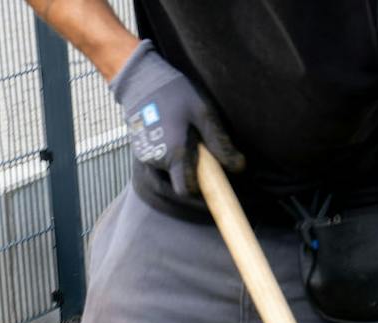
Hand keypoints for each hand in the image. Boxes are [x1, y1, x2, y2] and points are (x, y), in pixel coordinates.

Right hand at [111, 40, 242, 200]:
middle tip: (202, 152)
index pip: (186, 190)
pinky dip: (169, 153)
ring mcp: (145, 153)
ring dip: (181, 162)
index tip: (212, 185)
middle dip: (193, 173)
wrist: (139, 75)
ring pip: (169, 170)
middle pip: (180, 180)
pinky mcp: (140, 147)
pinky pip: (159, 159)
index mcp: (174, 153)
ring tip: (187, 138)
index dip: (200, 192)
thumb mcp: (203, 112)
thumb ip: (219, 142)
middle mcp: (156, 158)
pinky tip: (173, 134)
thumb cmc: (173, 91)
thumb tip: (238, 167)